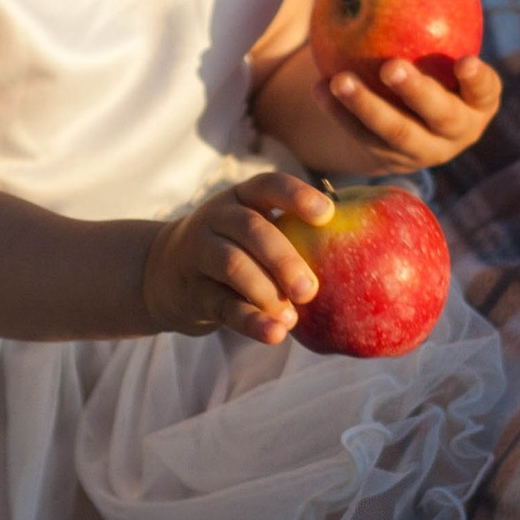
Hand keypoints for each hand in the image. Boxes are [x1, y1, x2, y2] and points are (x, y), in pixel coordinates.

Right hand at [143, 172, 333, 344]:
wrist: (162, 273)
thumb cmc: (232, 249)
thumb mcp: (252, 231)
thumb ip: (291, 237)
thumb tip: (358, 256)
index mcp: (241, 198)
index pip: (269, 185)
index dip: (297, 196)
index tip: (327, 215)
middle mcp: (218, 219)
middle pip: (251, 229)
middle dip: (284, 259)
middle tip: (311, 290)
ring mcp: (200, 253)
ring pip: (232, 265)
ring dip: (266, 292)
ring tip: (291, 318)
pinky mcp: (193, 292)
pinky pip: (223, 306)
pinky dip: (251, 321)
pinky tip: (274, 334)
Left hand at [316, 51, 500, 174]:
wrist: (406, 114)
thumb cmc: (427, 59)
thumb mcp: (435, 43)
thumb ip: (425, 15)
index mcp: (477, 102)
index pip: (485, 91)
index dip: (478, 81)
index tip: (464, 61)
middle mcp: (456, 131)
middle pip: (440, 116)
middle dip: (418, 93)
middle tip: (391, 67)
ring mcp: (423, 151)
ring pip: (396, 133)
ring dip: (367, 106)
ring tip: (340, 80)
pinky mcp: (388, 160)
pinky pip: (361, 136)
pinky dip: (340, 113)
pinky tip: (320, 88)